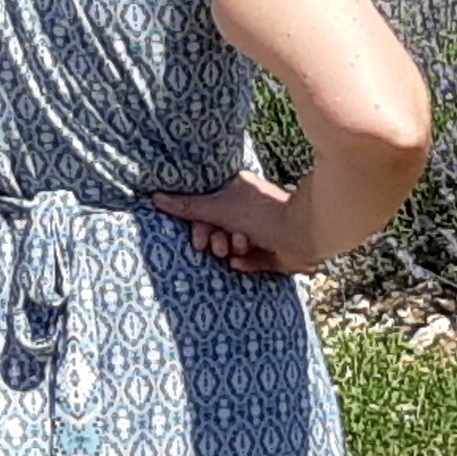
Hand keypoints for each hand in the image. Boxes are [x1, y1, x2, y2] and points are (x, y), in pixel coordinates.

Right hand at [151, 174, 312, 275]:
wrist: (300, 233)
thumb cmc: (259, 213)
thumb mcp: (218, 208)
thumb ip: (187, 207)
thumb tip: (155, 197)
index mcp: (236, 193)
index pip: (207, 209)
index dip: (200, 225)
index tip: (198, 239)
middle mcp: (248, 210)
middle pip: (218, 229)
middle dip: (216, 240)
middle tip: (217, 246)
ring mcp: (261, 232)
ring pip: (233, 246)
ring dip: (232, 249)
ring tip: (240, 247)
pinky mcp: (272, 253)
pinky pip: (250, 262)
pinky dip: (246, 262)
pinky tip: (246, 261)